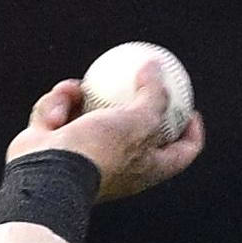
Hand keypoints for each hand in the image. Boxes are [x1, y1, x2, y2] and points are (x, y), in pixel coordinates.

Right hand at [5, 70, 206, 200]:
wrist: (48, 175)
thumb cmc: (101, 151)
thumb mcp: (139, 121)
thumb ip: (153, 95)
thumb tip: (156, 67)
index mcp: (148, 169)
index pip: (183, 153)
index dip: (193, 133)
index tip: (191, 110)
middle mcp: (119, 166)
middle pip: (136, 132)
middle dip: (134, 106)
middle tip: (141, 81)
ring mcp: (85, 157)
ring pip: (88, 114)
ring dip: (82, 98)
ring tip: (80, 87)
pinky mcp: (53, 147)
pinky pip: (59, 115)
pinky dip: (57, 107)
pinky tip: (59, 101)